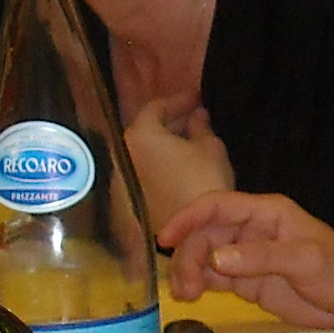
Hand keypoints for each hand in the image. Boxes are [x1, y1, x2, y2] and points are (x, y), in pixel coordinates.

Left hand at [124, 101, 235, 231]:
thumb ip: (200, 125)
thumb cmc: (204, 182)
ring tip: (192, 142)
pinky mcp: (129, 198)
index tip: (199, 98)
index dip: (180, 100)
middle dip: (172, 123)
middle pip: (147, 130)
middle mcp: (123, 153)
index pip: (158, 106)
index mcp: (140, 134)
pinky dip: (160, 165)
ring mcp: (123, 178)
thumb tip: (196, 115)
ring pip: (145, 152)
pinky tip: (181, 166)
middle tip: (197, 118)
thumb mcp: (210, 147)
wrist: (193, 234)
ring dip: (165, 145)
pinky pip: (145, 171)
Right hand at [159, 187, 333, 320]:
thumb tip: (217, 259)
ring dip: (190, 273)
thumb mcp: (307, 259)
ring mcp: (248, 258)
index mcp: (266, 213)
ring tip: (187, 296)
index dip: (188, 218)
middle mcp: (251, 231)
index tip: (166, 237)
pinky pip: (215, 278)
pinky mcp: (248, 283)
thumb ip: (261, 257)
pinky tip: (192, 298)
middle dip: (188, 256)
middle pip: (205, 235)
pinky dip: (200, 285)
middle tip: (185, 288)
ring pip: (205, 258)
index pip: (217, 206)